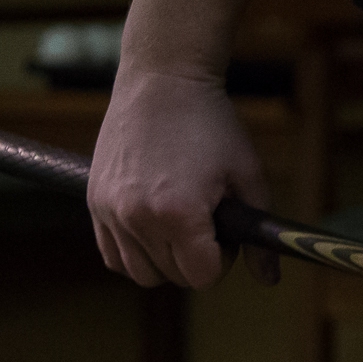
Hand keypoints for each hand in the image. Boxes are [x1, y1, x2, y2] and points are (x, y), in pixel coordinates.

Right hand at [87, 64, 275, 287]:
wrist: (163, 81)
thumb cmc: (212, 125)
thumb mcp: (248, 176)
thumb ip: (258, 235)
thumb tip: (269, 279)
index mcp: (179, 213)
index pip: (203, 276)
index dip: (224, 260)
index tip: (227, 231)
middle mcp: (137, 217)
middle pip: (173, 276)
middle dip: (197, 258)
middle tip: (208, 219)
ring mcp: (110, 211)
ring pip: (140, 272)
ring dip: (166, 259)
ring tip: (181, 220)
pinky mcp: (93, 202)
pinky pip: (113, 255)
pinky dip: (135, 252)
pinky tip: (155, 225)